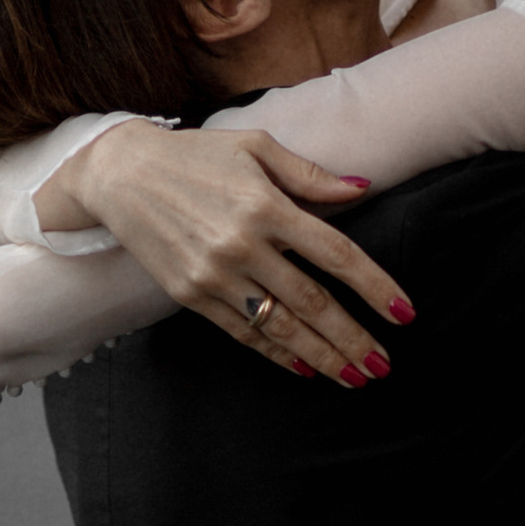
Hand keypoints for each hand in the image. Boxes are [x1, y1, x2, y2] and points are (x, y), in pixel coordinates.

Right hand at [51, 123, 413, 383]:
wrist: (120, 173)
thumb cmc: (197, 155)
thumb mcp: (256, 148)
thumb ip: (311, 175)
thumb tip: (364, 187)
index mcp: (266, 204)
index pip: (335, 253)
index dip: (374, 286)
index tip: (404, 313)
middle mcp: (242, 244)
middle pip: (313, 302)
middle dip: (353, 338)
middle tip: (384, 365)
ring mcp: (214, 274)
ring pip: (280, 326)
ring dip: (323, 356)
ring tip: (355, 377)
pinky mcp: (190, 295)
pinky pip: (242, 333)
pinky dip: (277, 354)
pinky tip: (305, 368)